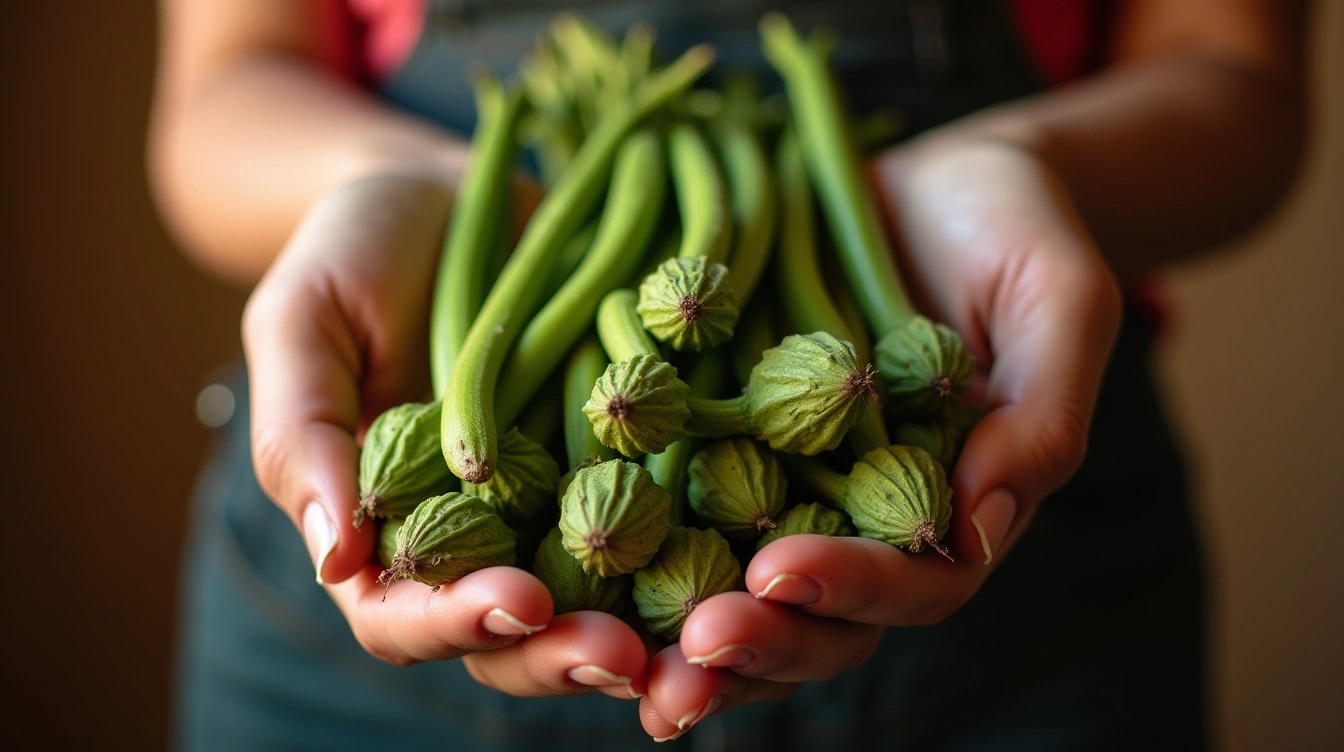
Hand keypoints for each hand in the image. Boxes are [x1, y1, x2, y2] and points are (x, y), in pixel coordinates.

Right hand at [242, 174, 647, 699]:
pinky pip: (663, 522)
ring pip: (596, 603)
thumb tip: (337, 557)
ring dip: (642, 630)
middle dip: (561, 654)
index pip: (402, 616)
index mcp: (383, 528)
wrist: (451, 193)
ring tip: (690, 637)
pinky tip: (738, 557)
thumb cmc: (356, 252)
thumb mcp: (305, 323)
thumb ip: (306, 435)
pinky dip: (696, 550)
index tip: (515, 603)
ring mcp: (556, 506)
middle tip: (619, 656)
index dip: (453, 623)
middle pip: (512, 636)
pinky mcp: (626, 462)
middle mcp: (476, 538)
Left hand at [639, 138, 1122, 737]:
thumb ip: (1041, 413)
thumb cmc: (1012, 228)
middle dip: (756, 639)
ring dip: (678, 632)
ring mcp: (786, 484)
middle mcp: (862, 516)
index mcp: (952, 505)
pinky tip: (571, 572)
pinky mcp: (720, 443)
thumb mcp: (1056, 301)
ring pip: (737, 590)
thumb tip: (979, 530)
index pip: (913, 582)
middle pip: (816, 616)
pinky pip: (674, 509)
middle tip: (691, 645)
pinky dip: (630, 551)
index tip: (781, 570)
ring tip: (613, 656)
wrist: (929, 180)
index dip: (852, 587)